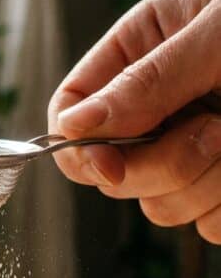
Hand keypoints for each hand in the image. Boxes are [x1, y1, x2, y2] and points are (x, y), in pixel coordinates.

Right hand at [48, 0, 220, 243]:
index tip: (110, 162)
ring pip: (159, 206)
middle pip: (109, 172)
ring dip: (207, 181)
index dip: (79, 145)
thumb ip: (150, 81)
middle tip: (214, 130)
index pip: (71, 109)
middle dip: (160, 164)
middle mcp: (157, 106)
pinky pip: (209, 225)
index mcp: (140, 53)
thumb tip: (78, 125)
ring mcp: (191, 149)